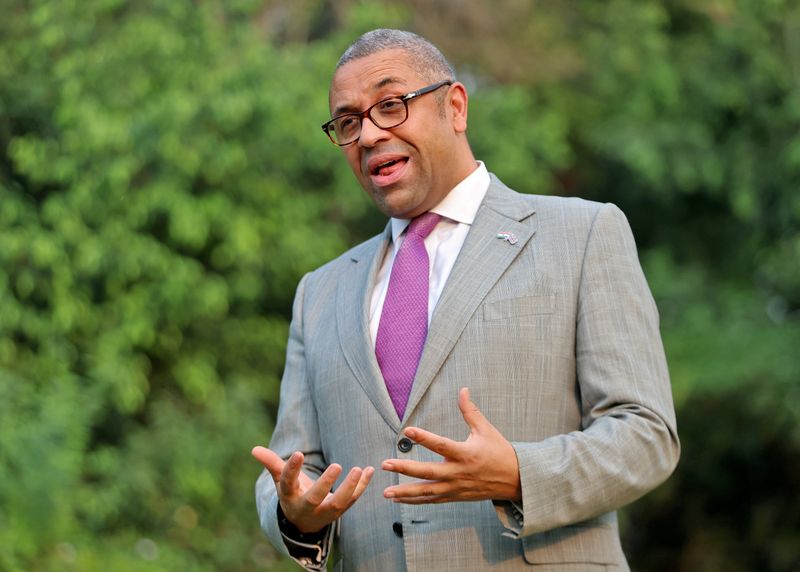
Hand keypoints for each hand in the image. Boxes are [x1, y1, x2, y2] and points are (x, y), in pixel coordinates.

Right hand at [252, 446, 373, 532]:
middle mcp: (307, 507)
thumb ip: (271, 463)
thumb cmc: (292, 494)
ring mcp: (325, 511)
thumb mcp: (281, 480)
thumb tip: (254, 449)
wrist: (304, 522)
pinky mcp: (340, 510)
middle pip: (315, 498)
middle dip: (326, 483)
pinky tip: (370, 469)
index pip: (288, 483)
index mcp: (290, 497)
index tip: (298, 453)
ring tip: (359, 468)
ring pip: (339, 503)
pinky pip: (353, 500)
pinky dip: (363, 486)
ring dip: (351, 487)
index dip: (292, 469)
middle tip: (337, 465)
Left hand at [381, 387, 520, 503]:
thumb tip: (462, 390)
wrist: (515, 480)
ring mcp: (456, 487)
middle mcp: (458, 472)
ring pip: (427, 492)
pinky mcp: (456, 496)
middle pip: (428, 472)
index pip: (440, 444)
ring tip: (387, 492)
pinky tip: (400, 499)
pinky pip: (433, 500)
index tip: (407, 430)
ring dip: (405, 492)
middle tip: (386, 464)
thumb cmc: (500, 452)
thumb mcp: (486, 429)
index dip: (424, 437)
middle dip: (405, 469)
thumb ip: (470, 411)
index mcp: (466, 453)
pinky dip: (416, 501)